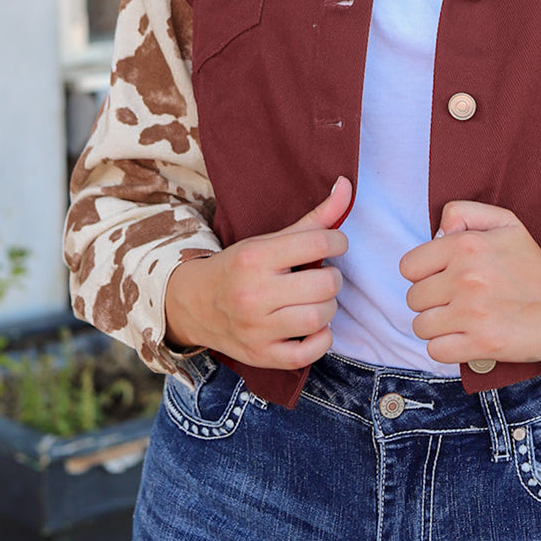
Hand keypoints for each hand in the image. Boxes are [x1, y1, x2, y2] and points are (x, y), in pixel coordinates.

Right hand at [164, 177, 351, 367]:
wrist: (193, 304)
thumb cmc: (240, 267)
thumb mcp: (268, 239)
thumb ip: (314, 217)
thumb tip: (347, 185)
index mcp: (255, 257)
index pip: (319, 243)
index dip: (338, 242)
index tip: (333, 246)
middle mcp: (253, 293)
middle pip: (325, 284)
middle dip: (332, 278)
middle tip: (320, 276)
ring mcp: (256, 328)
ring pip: (320, 318)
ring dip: (328, 307)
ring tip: (315, 300)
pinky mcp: (260, 355)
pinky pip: (308, 353)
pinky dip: (320, 340)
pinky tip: (312, 328)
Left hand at [399, 200, 540, 367]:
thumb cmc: (532, 263)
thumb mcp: (504, 222)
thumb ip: (463, 213)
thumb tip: (436, 232)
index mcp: (466, 245)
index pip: (408, 267)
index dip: (423, 275)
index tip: (443, 279)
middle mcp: (466, 277)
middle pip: (413, 298)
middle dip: (432, 302)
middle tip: (457, 301)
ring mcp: (473, 312)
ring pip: (421, 326)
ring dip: (438, 327)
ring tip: (462, 321)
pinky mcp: (483, 343)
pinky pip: (436, 350)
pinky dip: (447, 348)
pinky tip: (466, 338)